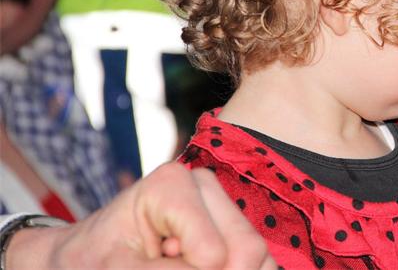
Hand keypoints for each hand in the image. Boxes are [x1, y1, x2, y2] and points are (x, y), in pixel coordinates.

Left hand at [6, 163, 276, 268]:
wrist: (83, 261)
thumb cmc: (90, 262)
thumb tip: (218, 266)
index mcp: (172, 185)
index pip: (212, 254)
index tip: (148, 262)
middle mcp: (206, 185)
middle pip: (249, 251)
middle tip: (170, 266)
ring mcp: (224, 205)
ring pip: (263, 260)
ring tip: (183, 267)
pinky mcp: (236, 228)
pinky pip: (264, 264)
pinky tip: (201, 267)